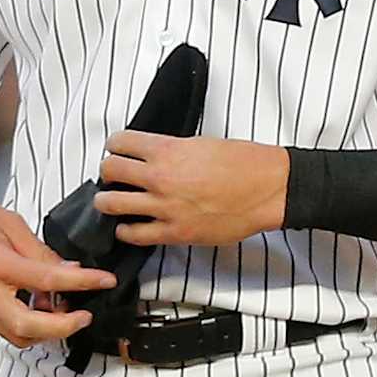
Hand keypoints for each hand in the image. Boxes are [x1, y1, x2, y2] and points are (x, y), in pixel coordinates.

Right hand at [0, 182, 112, 346]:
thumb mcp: (9, 223)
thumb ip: (40, 251)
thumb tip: (68, 270)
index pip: (49, 281)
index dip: (84, 283)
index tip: (104, 281)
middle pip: (29, 327)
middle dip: (64, 327)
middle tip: (85, 315)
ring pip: (17, 335)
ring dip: (46, 330)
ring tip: (65, 310)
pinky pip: (4, 329)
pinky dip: (27, 324)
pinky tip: (39, 307)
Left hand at [95, 133, 287, 246]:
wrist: (268, 189)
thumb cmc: (243, 163)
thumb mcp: (202, 143)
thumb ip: (171, 150)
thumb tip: (150, 157)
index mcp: (168, 149)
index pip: (119, 142)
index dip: (116, 146)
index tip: (118, 151)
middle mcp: (160, 177)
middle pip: (109, 170)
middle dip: (108, 171)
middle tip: (115, 175)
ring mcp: (164, 207)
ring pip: (111, 204)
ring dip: (108, 201)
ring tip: (114, 201)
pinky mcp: (174, 232)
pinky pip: (133, 234)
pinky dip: (126, 229)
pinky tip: (131, 225)